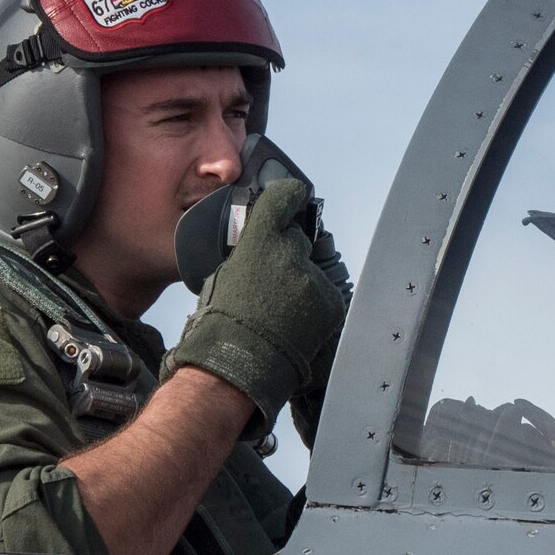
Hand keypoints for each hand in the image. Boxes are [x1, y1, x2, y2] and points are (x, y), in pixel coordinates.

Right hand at [163, 178, 346, 437]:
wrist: (240, 359)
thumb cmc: (224, 320)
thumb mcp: (228, 271)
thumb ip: (252, 249)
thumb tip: (267, 244)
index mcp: (260, 238)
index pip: (286, 196)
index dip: (291, 195)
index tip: (296, 195)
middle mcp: (291, 251)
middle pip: (299, 241)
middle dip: (290, 255)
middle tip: (273, 283)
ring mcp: (313, 278)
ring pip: (312, 272)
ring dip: (301, 285)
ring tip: (279, 312)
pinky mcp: (330, 302)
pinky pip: (324, 296)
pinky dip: (314, 308)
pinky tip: (293, 323)